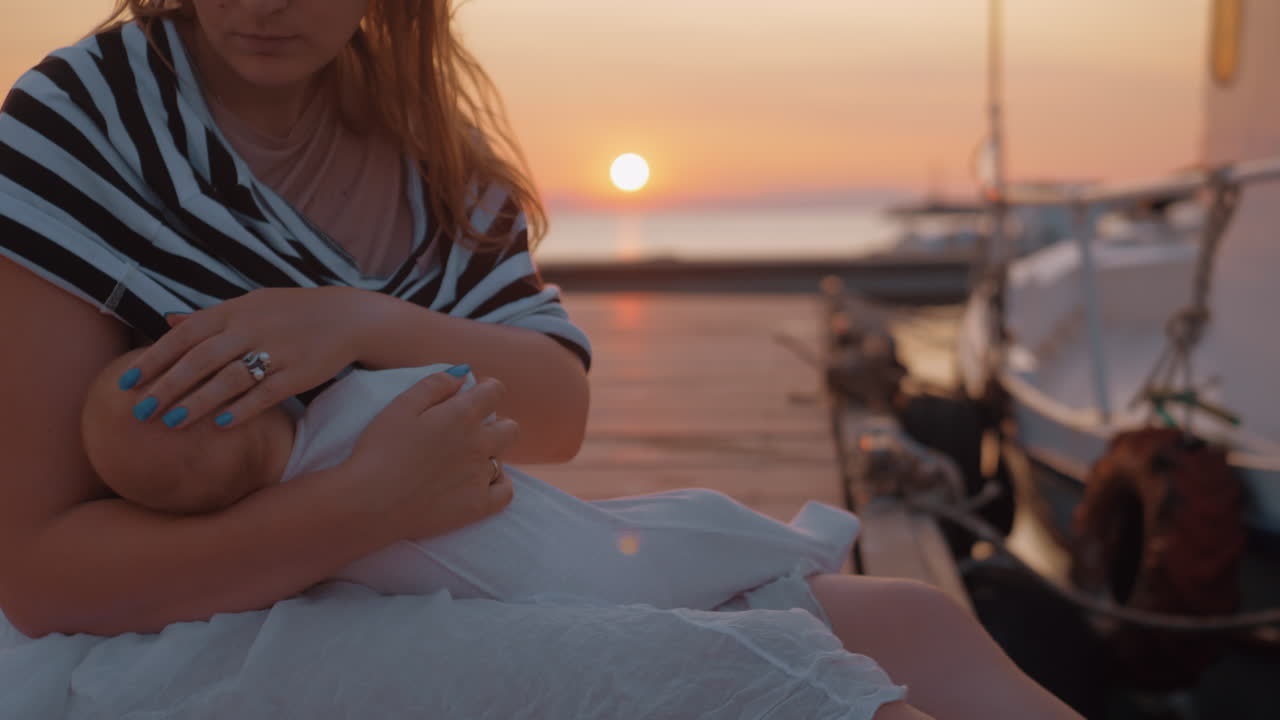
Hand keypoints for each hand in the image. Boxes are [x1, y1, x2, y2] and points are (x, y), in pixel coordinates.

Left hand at [121, 287, 379, 428]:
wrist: (348, 317)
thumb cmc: (292, 312)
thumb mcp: (250, 304)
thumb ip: (208, 316)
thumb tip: (166, 320)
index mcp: (234, 310)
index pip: (185, 335)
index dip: (154, 359)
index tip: (127, 381)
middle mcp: (251, 328)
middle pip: (200, 359)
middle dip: (167, 386)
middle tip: (140, 411)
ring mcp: (277, 350)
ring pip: (229, 379)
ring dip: (197, 402)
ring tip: (171, 424)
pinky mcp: (300, 373)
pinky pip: (266, 393)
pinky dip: (242, 408)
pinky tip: (222, 425)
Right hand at [340, 371, 519, 541]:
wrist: (369, 502)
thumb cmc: (379, 450)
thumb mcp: (401, 405)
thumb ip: (435, 385)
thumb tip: (462, 374)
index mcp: (462, 415)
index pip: (495, 391)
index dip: (485, 389)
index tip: (472, 396)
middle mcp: (479, 444)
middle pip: (509, 427)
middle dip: (495, 423)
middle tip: (468, 431)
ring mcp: (480, 477)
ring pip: (503, 458)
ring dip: (490, 454)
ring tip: (464, 460)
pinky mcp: (477, 506)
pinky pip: (505, 493)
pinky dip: (499, 485)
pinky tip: (483, 482)